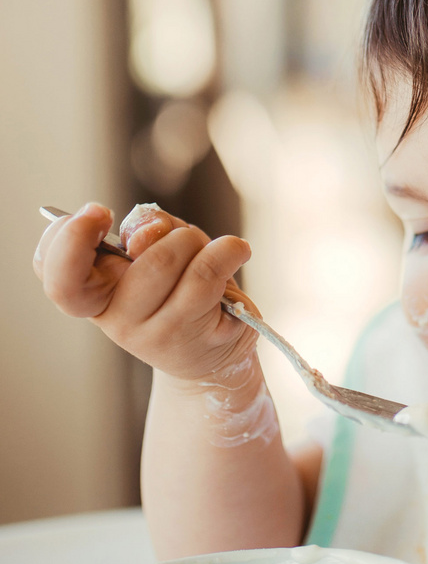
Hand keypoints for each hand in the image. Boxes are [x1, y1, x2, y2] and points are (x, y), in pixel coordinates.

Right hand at [34, 203, 257, 382]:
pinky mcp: (188, 338)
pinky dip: (229, 251)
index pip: (56, 274)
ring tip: (215, 254)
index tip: (100, 213)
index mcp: (94, 291)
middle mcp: (113, 317)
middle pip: (140, 255)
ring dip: (199, 243)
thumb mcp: (158, 248)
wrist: (212, 350)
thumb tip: (144, 230)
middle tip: (185, 241)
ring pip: (171, 260)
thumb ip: (146, 230)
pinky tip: (236, 252)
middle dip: (173, 232)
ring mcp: (149, 334)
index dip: (69, 239)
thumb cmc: (180, 288)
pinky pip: (208, 276)